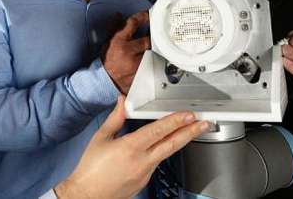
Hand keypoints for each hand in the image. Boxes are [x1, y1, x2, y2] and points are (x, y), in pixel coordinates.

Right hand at [54, 95, 209, 198]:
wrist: (87, 195)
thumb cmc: (90, 170)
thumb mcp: (101, 138)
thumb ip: (115, 118)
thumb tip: (122, 103)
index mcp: (130, 147)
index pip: (158, 130)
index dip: (176, 121)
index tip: (189, 115)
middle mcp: (141, 162)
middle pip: (172, 144)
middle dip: (191, 132)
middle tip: (204, 123)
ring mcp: (145, 173)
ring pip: (167, 153)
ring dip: (180, 141)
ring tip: (191, 132)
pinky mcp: (144, 181)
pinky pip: (156, 163)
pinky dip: (161, 153)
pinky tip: (162, 147)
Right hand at [102, 11, 150, 93]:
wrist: (106, 79)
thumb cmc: (107, 60)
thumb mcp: (108, 42)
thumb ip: (115, 27)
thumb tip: (119, 15)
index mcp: (119, 40)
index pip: (133, 23)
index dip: (143, 16)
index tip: (148, 15)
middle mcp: (127, 50)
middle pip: (147, 40)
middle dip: (149, 40)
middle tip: (148, 41)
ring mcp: (134, 62)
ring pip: (151, 52)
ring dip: (150, 51)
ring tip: (142, 54)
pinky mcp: (140, 71)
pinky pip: (150, 63)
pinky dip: (150, 61)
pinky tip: (144, 62)